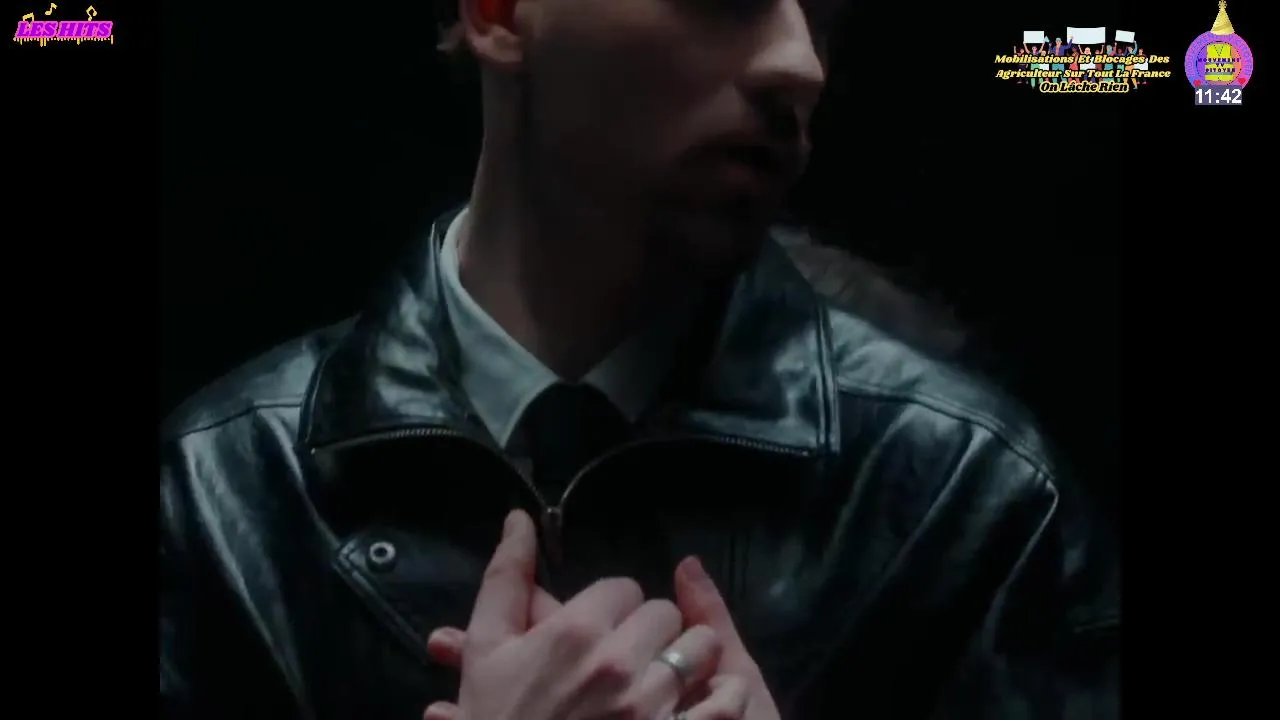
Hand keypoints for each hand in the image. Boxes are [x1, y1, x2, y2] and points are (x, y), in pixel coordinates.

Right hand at [429, 510, 748, 719]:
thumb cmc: (500, 719)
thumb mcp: (488, 651)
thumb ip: (506, 579)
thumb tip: (519, 517)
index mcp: (573, 633)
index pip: (623, 587)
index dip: (612, 609)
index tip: (600, 633)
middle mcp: (618, 664)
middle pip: (663, 614)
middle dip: (649, 632)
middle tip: (628, 660)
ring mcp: (653, 708)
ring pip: (699, 648)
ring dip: (687, 660)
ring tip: (665, 682)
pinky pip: (725, 698)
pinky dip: (721, 696)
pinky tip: (701, 703)